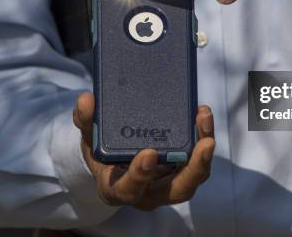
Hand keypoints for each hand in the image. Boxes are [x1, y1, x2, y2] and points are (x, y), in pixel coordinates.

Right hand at [73, 93, 214, 210]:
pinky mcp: (181, 170)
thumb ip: (85, 121)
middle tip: (206, 143)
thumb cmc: (101, 153)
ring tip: (204, 119)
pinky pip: (198, 161)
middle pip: (177, 190)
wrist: (114, 162)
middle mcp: (148, 192)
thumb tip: (86, 100)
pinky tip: (202, 115)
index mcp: (117, 188)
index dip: (139, 175)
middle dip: (194, 168)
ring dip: (205, 152)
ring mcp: (168, 183)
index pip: (129, 189)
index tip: (148, 154)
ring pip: (194, 176)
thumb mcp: (88, 138)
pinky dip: (203, 138)